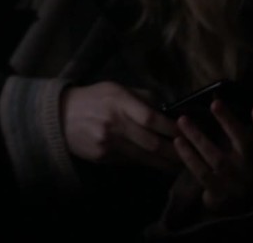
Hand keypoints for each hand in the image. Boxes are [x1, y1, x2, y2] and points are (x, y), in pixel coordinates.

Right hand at [60, 81, 181, 171]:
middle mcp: (113, 124)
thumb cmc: (93, 98)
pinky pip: (130, 162)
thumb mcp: (116, 88)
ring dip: (164, 163)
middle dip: (174, 151)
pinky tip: (156, 162)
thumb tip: (168, 110)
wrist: (61, 116)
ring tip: (180, 164)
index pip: (151, 119)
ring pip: (143, 158)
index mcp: (118, 101)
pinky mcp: (102, 157)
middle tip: (191, 154)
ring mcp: (107, 144)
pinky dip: (145, 162)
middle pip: (151, 143)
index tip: (186, 131)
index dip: (172, 128)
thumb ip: (142, 98)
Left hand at [173, 100, 252, 213]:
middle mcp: (252, 167)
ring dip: (199, 137)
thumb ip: (233, 127)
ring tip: (183, 120)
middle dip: (230, 123)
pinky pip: (202, 172)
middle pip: (244, 143)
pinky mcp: (218, 192)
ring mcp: (235, 182)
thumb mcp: (243, 149)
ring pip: (217, 157)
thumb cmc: (237, 166)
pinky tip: (179, 142)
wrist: (235, 205)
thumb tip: (213, 95)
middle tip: (215, 103)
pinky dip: (189, 157)